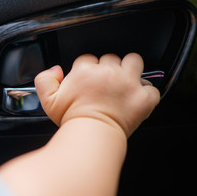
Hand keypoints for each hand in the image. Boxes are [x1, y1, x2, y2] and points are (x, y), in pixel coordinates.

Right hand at [34, 53, 159, 136]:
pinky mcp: (142, 97)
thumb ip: (45, 80)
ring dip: (130, 69)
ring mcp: (128, 83)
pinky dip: (146, 93)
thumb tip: (56, 70)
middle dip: (108, 69)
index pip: (88, 58)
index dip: (87, 69)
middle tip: (105, 84)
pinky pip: (151, 87)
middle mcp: (108, 72)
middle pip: (111, 58)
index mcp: (86, 71)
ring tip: (125, 82)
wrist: (92, 137)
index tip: (88, 81)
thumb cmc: (72, 120)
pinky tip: (137, 98)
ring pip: (134, 61)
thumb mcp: (48, 101)